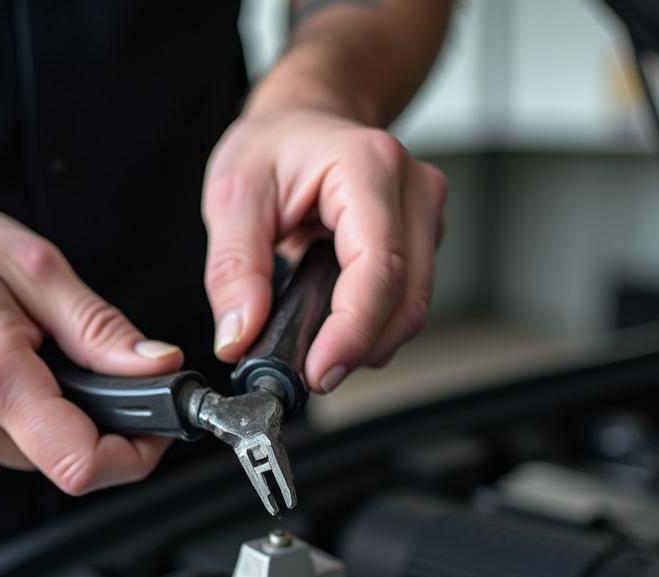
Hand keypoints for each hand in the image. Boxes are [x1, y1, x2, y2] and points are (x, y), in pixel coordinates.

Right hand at [0, 192, 183, 493]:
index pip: (82, 464)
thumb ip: (101, 328)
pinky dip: (26, 419)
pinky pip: (10, 448)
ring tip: (37, 359)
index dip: (135, 455)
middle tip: (92, 368)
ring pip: (41, 455)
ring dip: (59, 417)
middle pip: (68, 460)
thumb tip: (157, 366)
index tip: (155, 427)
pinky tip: (8, 373)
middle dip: (99, 422)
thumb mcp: (33, 266)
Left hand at [202, 106, 445, 392]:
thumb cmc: (273, 146)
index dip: (353, 331)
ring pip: (412, 310)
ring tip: (313, 350)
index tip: (318, 371)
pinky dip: (370, 330)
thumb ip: (232, 269)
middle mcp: (414, 190)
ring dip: (365, 345)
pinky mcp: (423, 242)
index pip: (379, 268)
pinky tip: (334, 328)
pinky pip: (406, 304)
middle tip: (304, 374)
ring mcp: (426, 217)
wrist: (306, 120)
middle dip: (356, 350)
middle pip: (406, 300)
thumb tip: (239, 337)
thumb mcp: (232, 196)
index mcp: (369, 167)